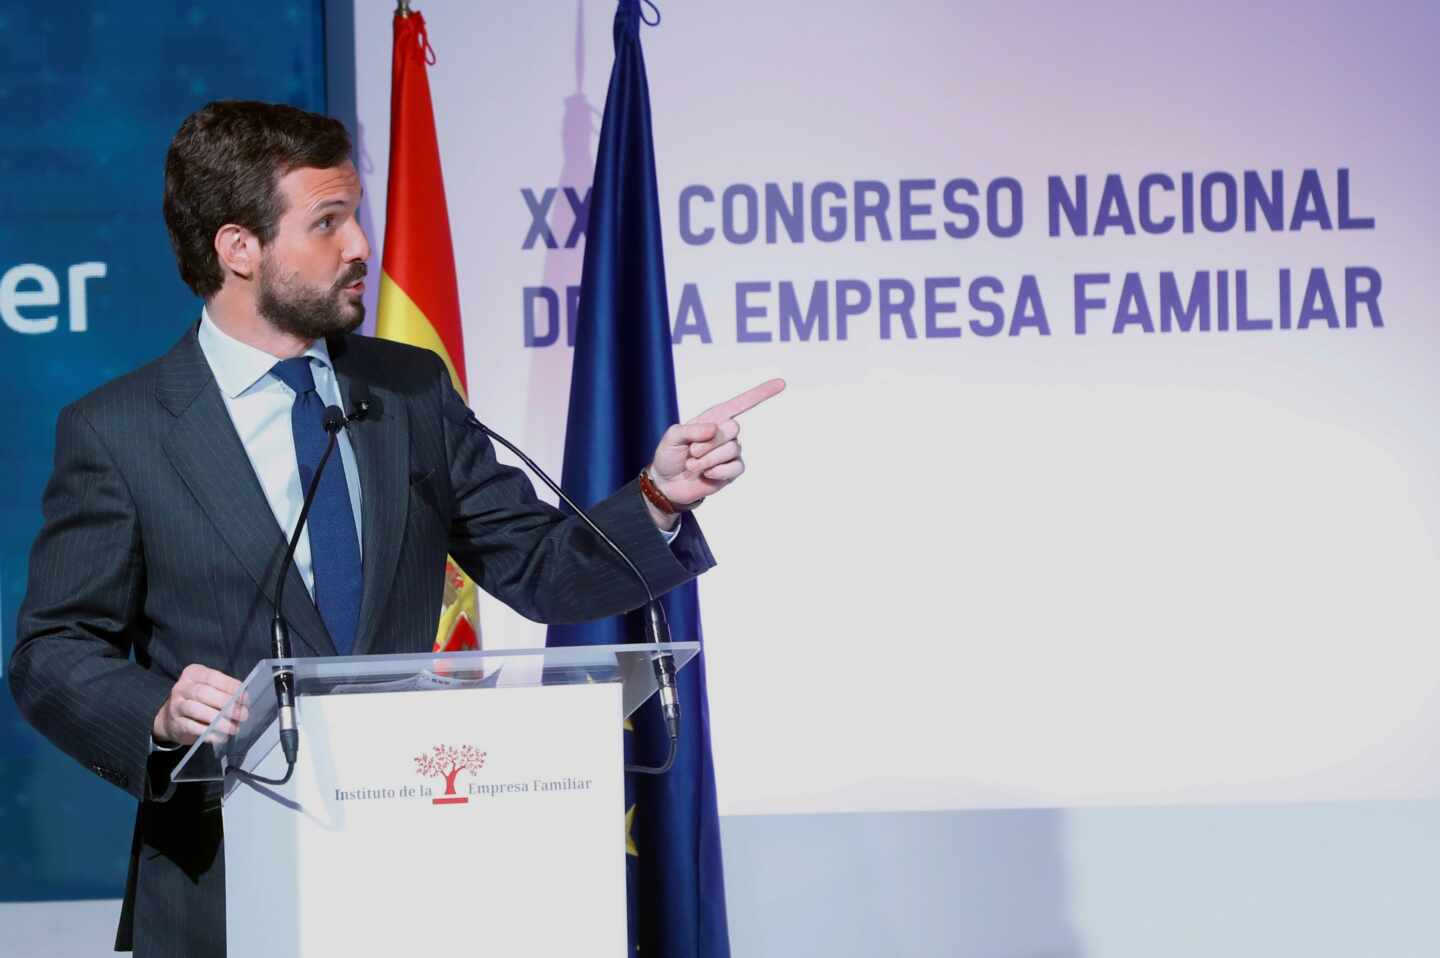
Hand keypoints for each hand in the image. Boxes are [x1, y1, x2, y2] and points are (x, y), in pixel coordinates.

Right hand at [153, 664, 245, 746]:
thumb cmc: (199, 700)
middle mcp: (182, 687)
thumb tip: (243, 702)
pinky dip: (209, 733)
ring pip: (197, 710)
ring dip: (219, 720)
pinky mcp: (175, 723)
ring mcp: (176, 705)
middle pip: (204, 693)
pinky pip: (192, 728)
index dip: (230, 687)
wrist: (171, 718)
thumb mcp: (209, 688)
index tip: (245, 698)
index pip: (213, 677)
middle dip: (226, 704)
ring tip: (233, 728)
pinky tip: (221, 736)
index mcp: (193, 673)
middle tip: (242, 714)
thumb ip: (224, 691)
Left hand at [648, 378, 785, 515]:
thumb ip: (690, 429)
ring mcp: (730, 452)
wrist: (668, 484)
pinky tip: (706, 475)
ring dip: (707, 459)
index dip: (761, 393)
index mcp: (713, 418)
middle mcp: (725, 433)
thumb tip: (715, 429)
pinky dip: (716, 472)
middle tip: (692, 452)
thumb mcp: (672, 437)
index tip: (781, 383)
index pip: (740, 403)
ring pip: (732, 449)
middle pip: (733, 428)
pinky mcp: (732, 471)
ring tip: (692, 465)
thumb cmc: (669, 455)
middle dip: (709, 442)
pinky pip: (734, 467)